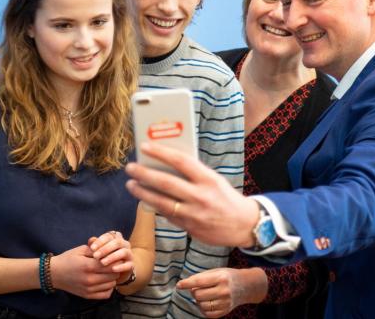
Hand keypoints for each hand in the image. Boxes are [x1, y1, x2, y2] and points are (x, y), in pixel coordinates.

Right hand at [50, 244, 119, 298]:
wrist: (53, 273)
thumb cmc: (67, 259)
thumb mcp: (81, 250)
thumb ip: (96, 249)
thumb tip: (110, 249)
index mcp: (88, 266)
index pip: (111, 265)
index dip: (116, 260)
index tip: (115, 256)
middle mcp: (89, 279)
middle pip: (113, 275)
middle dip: (116, 268)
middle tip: (113, 264)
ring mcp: (88, 289)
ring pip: (111, 285)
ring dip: (113, 278)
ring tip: (108, 272)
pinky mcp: (87, 295)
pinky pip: (106, 294)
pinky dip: (109, 288)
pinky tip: (105, 282)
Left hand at [88, 231, 133, 283]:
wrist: (119, 270)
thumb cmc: (105, 258)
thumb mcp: (98, 251)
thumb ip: (95, 245)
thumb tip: (91, 240)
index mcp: (116, 238)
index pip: (109, 236)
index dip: (100, 241)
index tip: (92, 248)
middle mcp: (124, 244)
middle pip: (117, 242)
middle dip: (105, 249)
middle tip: (95, 256)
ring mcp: (129, 254)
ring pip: (123, 252)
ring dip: (112, 257)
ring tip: (102, 263)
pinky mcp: (131, 265)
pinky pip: (128, 265)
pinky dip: (121, 267)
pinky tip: (113, 269)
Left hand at [125, 142, 259, 247]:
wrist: (244, 225)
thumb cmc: (226, 197)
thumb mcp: (214, 180)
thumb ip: (193, 174)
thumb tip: (166, 164)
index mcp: (208, 179)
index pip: (181, 161)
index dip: (161, 153)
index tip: (145, 147)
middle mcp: (200, 196)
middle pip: (165, 182)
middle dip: (144, 174)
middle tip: (130, 167)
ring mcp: (194, 214)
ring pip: (161, 202)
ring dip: (143, 192)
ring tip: (131, 184)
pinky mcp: (189, 227)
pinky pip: (167, 215)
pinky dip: (155, 206)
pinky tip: (146, 199)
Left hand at [177, 268, 267, 317]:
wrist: (245, 286)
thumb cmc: (227, 276)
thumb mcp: (216, 271)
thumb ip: (201, 277)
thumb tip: (184, 285)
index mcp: (221, 278)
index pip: (199, 282)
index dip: (187, 283)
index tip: (179, 285)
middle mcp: (224, 291)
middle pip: (197, 295)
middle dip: (194, 291)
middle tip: (198, 288)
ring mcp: (225, 303)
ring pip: (200, 305)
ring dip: (198, 300)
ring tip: (205, 294)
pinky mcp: (225, 311)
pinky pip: (206, 313)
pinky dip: (203, 308)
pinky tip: (208, 302)